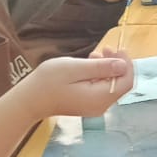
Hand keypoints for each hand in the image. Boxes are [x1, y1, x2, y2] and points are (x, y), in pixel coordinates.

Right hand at [17, 53, 135, 118]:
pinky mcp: (87, 105)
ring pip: (111, 85)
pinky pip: (101, 89)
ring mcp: (94, 107)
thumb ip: (101, 67)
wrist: (29, 100)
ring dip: (107, 68)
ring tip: (94, 55)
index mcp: (100, 98)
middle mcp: (101, 106)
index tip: (118, 48)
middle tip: (105, 48)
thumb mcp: (75, 68)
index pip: (126, 82)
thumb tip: (123, 65)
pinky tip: (89, 65)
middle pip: (120, 84)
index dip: (126, 64)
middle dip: (117, 64)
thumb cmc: (48, 82)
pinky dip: (99, 75)